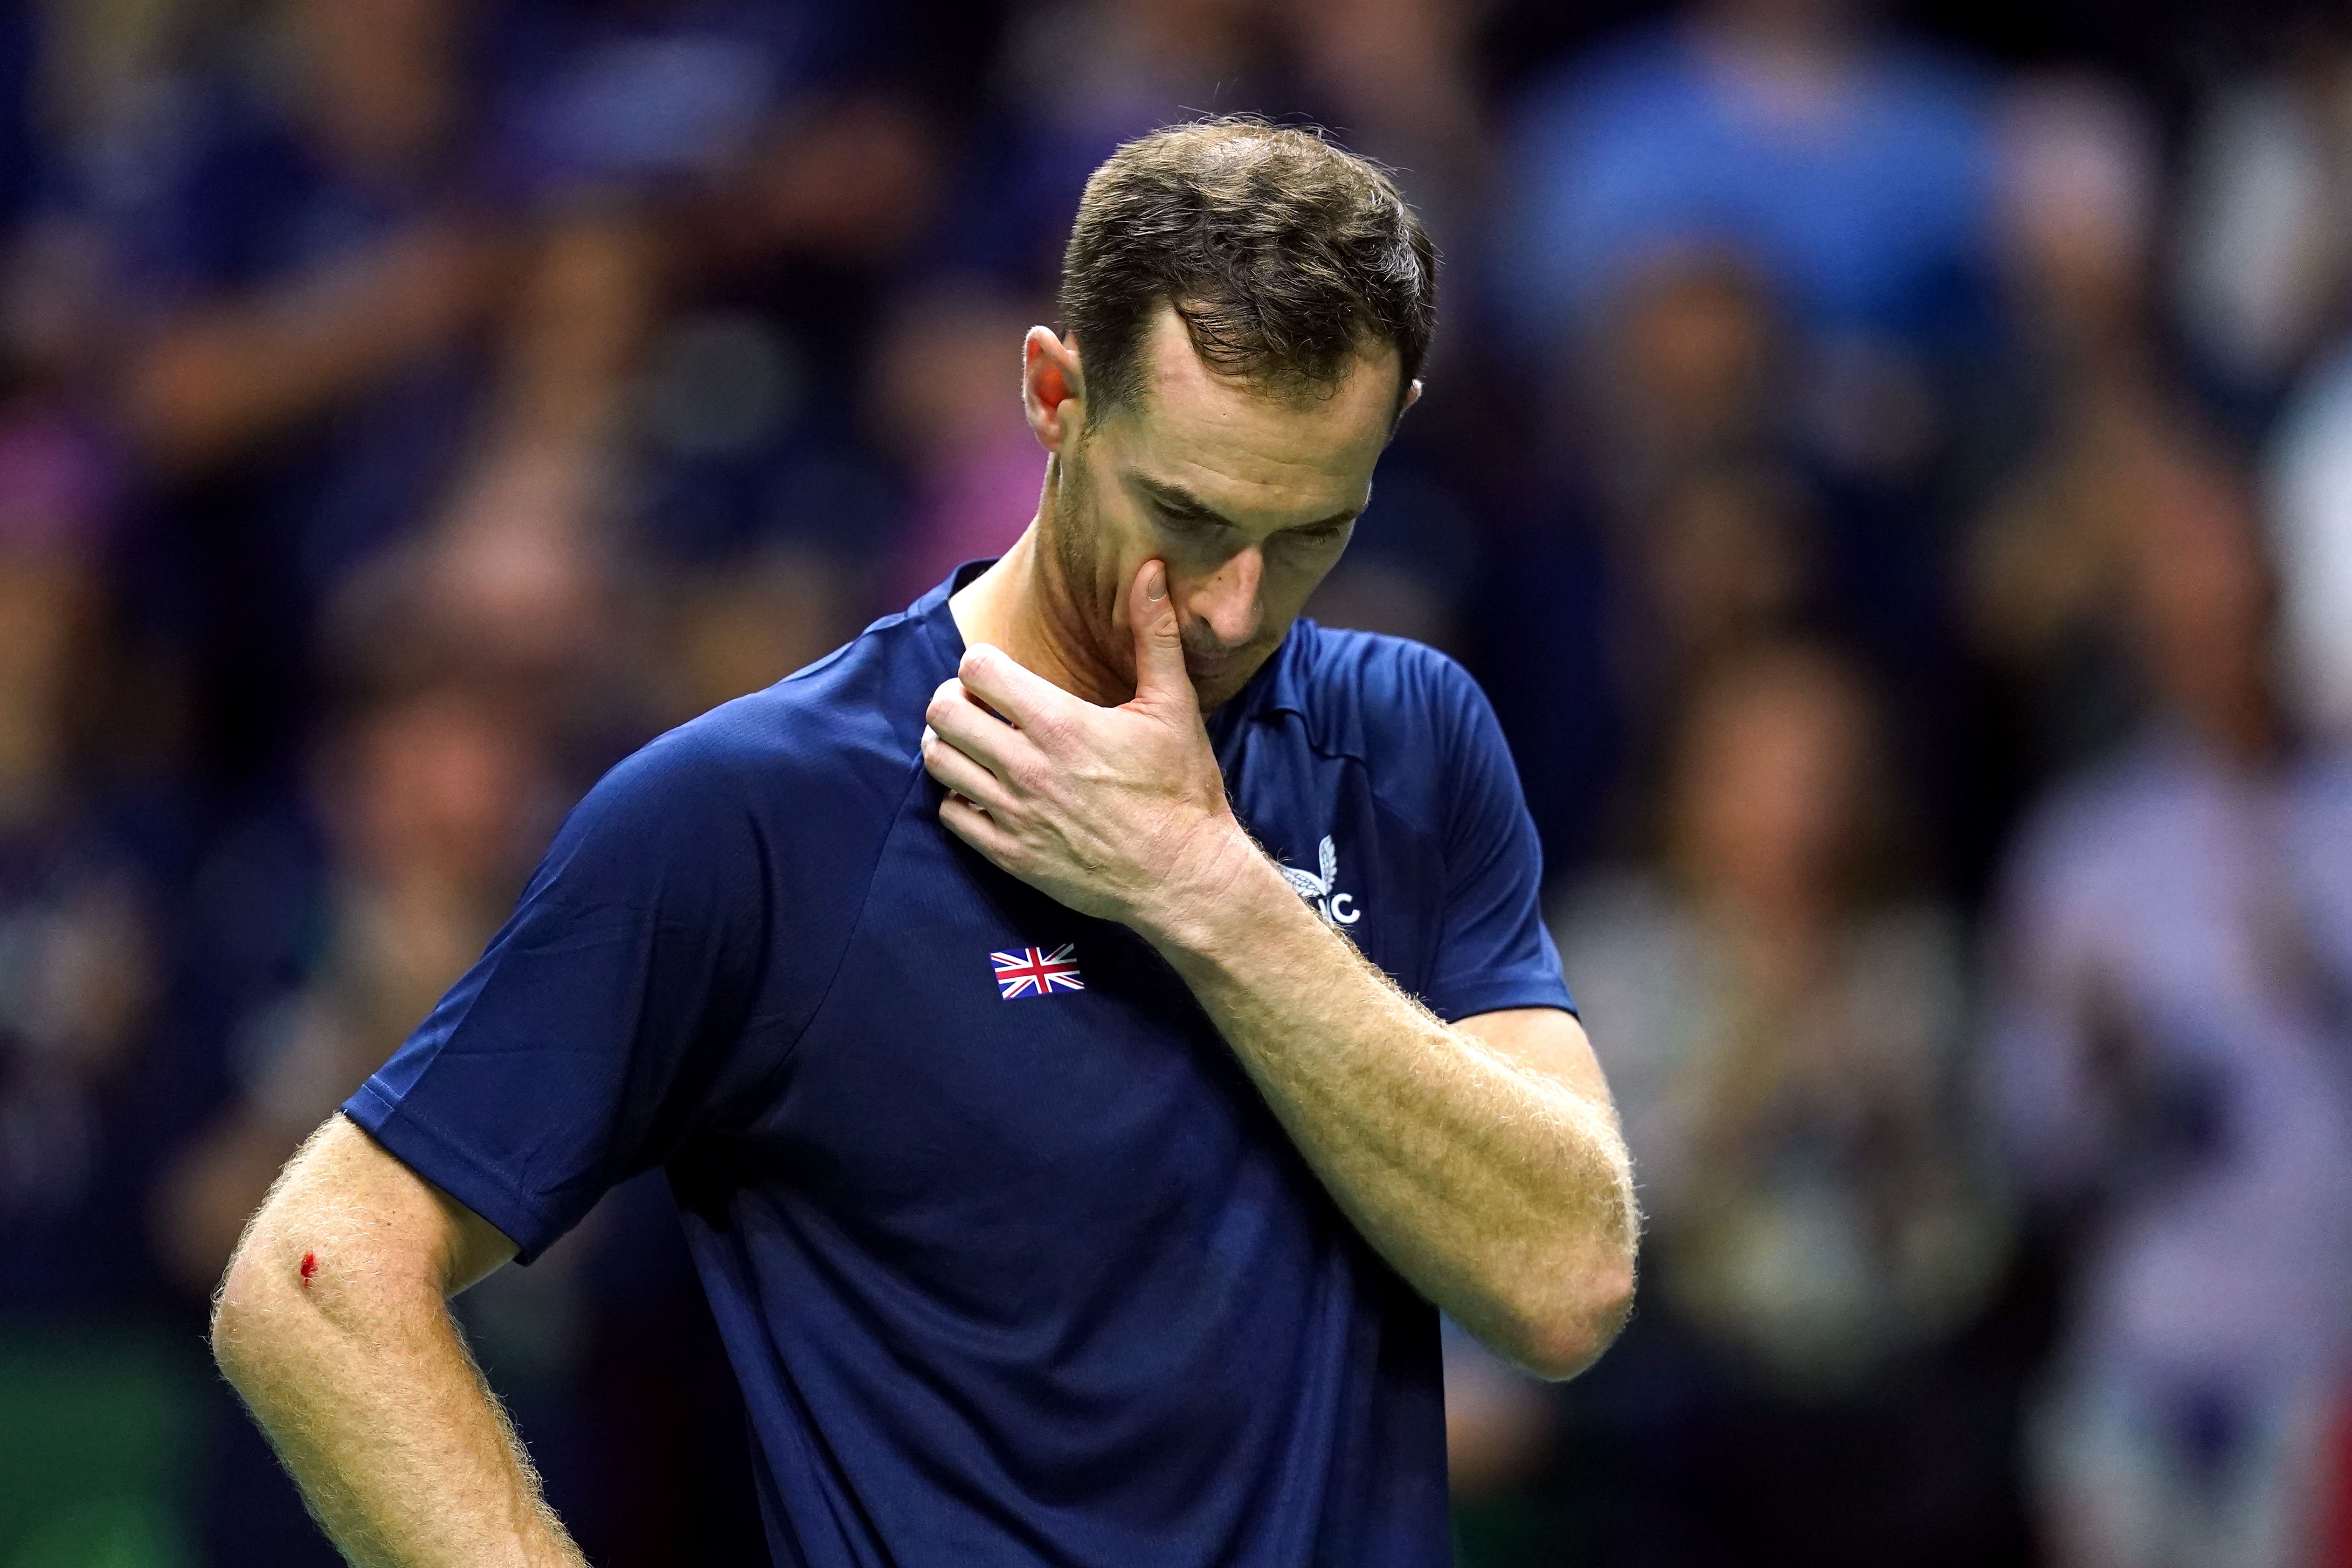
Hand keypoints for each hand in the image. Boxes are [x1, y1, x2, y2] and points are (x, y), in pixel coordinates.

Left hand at [922, 559, 1255, 937]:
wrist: (1185, 877)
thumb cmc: (1182, 790)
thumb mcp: (1175, 706)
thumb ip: (1155, 635)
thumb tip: (1150, 569)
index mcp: (1061, 723)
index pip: (977, 668)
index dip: (983, 663)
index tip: (1001, 673)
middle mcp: (1027, 767)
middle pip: (943, 712)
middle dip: (955, 699)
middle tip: (979, 705)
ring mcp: (1013, 814)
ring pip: (938, 762)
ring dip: (950, 745)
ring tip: (976, 744)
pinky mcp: (1010, 855)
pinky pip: (951, 815)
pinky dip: (959, 798)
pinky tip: (986, 791)